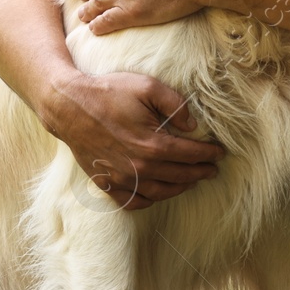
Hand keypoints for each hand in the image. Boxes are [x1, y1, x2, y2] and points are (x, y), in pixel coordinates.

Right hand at [43, 69, 223, 209]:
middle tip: (212, 169)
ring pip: (160, 192)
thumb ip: (175, 104)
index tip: (220, 153)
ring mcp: (122, 179)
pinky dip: (149, 201)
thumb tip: (191, 125)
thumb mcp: (147, 86)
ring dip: (180, 188)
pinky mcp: (107, 184)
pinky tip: (158, 192)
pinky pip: (133, 202)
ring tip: (191, 181)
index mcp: (152, 144)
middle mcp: (139, 167)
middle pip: (179, 176)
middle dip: (200, 173)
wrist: (69, 106)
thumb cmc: (108, 93)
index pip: (190, 155)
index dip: (209, 155)